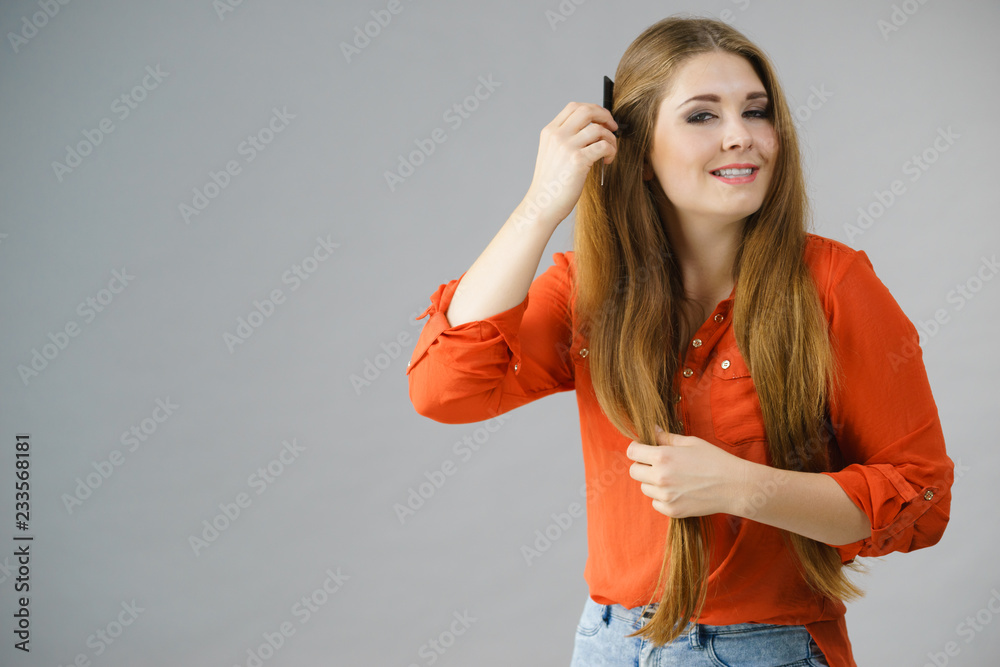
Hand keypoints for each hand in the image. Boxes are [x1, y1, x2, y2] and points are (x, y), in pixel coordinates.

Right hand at [519, 102, 618, 227]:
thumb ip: (565, 139)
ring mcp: (567, 147)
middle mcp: (557, 136)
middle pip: (587, 111)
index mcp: (549, 132)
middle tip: (613, 128)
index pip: (574, 107)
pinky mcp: (578, 160)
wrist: (542, 205)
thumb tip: (593, 129)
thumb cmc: (551, 184)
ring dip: (611, 138)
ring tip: (610, 152)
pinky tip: (608, 160)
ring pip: (598, 129)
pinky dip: (611, 151)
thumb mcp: (551, 155)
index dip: (593, 109)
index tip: (602, 119)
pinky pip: (603, 145)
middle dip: (605, 116)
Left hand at [626, 426, 749, 517]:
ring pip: (644, 488)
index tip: (642, 449)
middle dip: (642, 465)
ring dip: (652, 482)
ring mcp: (666, 496)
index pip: (632, 452)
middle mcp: (660, 477)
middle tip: (657, 464)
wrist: (734, 486)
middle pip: (634, 471)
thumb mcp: (691, 443)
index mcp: (663, 456)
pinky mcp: (672, 511)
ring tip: (672, 477)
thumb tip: (653, 431)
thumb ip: (667, 438)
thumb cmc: (715, 460)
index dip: (636, 448)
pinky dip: (662, 497)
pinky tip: (678, 490)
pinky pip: (655, 503)